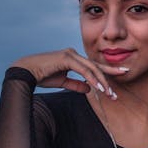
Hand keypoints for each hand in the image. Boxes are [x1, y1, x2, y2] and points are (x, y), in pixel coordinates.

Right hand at [10, 49, 126, 98]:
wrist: (26, 72)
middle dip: (110, 75)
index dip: (105, 73)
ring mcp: (70, 54)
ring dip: (102, 81)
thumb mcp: (62, 82)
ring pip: (92, 68)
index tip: (117, 80)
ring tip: (110, 93)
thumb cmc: (41, 76)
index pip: (93, 66)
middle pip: (96, 65)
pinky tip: (99, 88)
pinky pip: (83, 70)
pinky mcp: (66, 58)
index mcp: (73, 59)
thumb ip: (75, 84)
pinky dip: (92, 79)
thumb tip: (89, 88)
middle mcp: (73, 54)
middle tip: (121, 84)